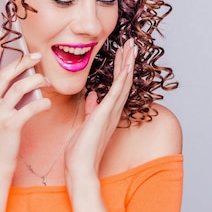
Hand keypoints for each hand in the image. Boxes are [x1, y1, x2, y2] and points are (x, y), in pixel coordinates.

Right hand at [0, 45, 50, 179]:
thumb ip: (1, 99)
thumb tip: (20, 81)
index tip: (5, 37)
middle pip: (5, 75)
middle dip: (23, 62)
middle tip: (37, 55)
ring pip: (19, 88)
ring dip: (36, 80)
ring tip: (46, 80)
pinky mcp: (10, 126)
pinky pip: (29, 107)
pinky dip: (41, 103)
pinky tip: (47, 104)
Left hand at [64, 39, 136, 179]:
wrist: (80, 168)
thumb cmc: (80, 151)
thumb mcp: (84, 125)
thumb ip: (91, 109)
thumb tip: (93, 96)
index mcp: (107, 113)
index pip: (116, 86)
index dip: (120, 68)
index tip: (122, 52)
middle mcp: (113, 112)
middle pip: (124, 81)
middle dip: (127, 61)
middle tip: (131, 43)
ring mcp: (110, 113)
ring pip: (123, 83)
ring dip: (127, 64)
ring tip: (131, 46)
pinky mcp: (105, 115)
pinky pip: (116, 93)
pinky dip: (122, 78)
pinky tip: (126, 65)